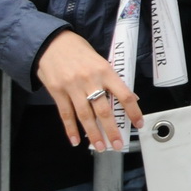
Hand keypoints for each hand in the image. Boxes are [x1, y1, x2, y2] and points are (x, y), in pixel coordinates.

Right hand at [36, 30, 139, 150]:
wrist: (52, 43)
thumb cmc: (80, 51)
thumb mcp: (100, 61)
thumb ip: (111, 79)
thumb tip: (127, 97)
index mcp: (106, 71)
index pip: (124, 94)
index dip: (133, 111)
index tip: (138, 123)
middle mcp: (90, 81)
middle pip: (103, 111)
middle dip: (112, 130)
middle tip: (118, 144)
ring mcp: (72, 87)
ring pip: (85, 116)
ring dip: (94, 134)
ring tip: (100, 147)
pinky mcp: (57, 92)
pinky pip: (65, 114)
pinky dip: (71, 129)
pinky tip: (76, 141)